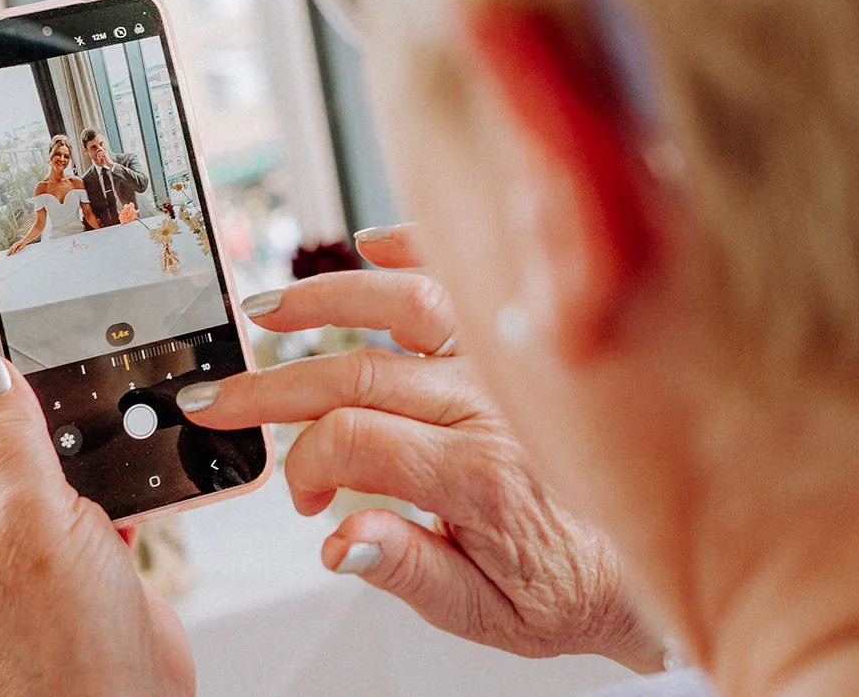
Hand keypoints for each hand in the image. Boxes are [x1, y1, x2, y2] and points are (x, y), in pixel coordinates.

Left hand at [0, 323, 193, 696]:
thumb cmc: (59, 644)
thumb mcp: (31, 525)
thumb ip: (13, 442)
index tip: (1, 299)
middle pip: (1, 422)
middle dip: (32, 374)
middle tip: (65, 320)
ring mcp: (38, 537)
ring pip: (55, 449)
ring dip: (83, 416)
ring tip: (110, 368)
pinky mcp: (88, 549)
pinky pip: (100, 482)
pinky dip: (123, 458)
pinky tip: (146, 436)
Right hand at [179, 227, 662, 671]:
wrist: (639, 560)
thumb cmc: (562, 584)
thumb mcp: (484, 614)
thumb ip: (406, 572)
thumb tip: (338, 542)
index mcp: (479, 477)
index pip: (354, 442)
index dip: (304, 466)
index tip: (299, 498)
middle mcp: (491, 406)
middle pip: (357, 372)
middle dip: (272, 385)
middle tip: (219, 399)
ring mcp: (503, 364)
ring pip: (404, 303)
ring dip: (324, 300)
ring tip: (266, 313)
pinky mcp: (514, 342)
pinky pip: (465, 277)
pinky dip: (415, 248)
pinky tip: (370, 244)